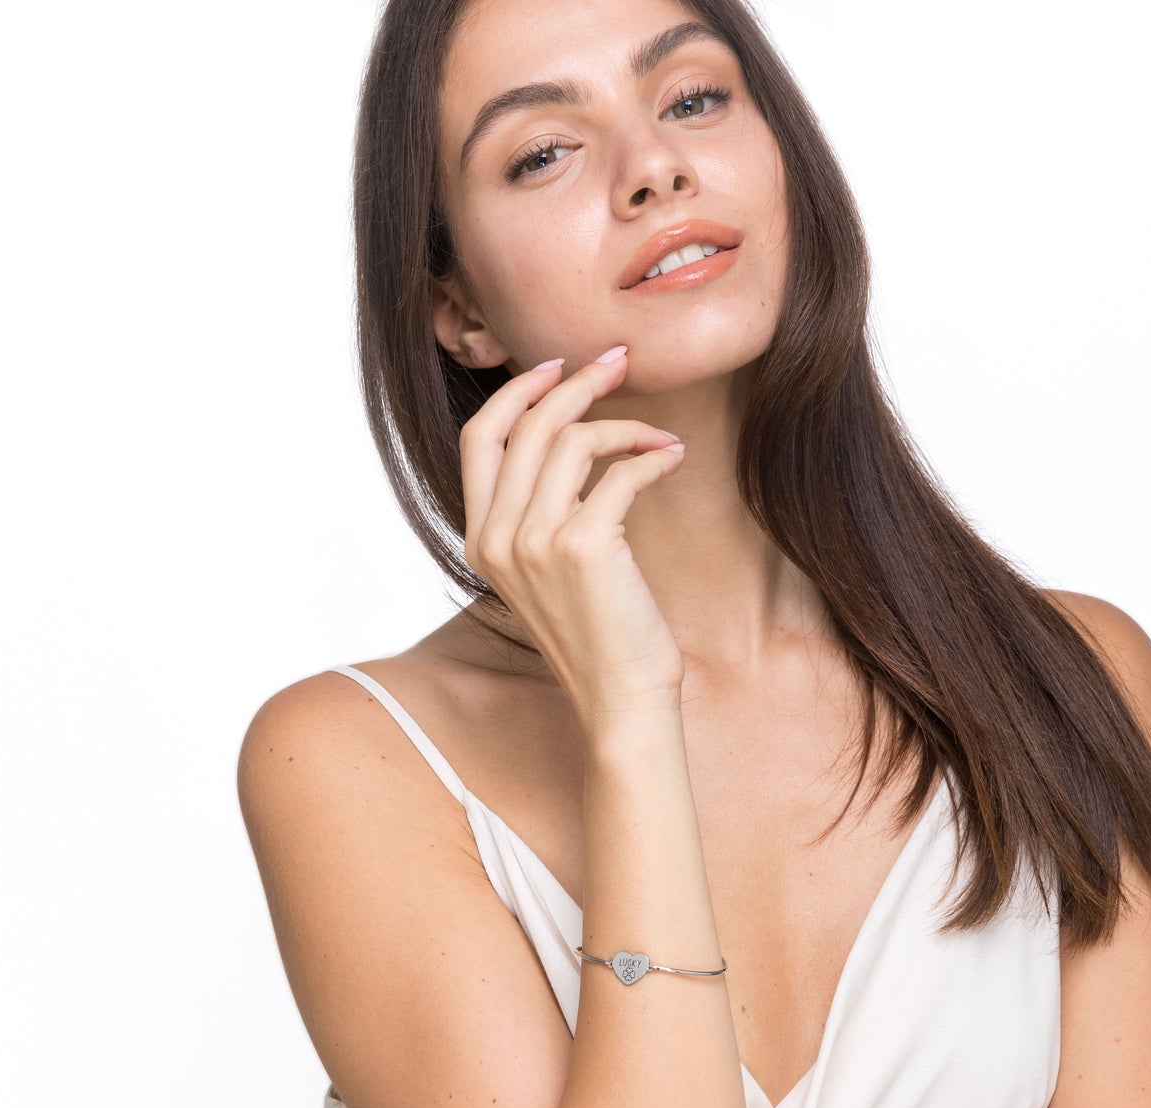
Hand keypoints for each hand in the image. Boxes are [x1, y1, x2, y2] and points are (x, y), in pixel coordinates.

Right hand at [460, 346, 687, 725]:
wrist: (621, 700)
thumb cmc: (600, 638)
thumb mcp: (551, 573)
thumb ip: (541, 517)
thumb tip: (572, 443)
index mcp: (479, 542)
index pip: (478, 439)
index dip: (516, 393)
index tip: (557, 366)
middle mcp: (496, 540)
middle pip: (525, 425)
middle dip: (576, 383)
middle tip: (620, 364)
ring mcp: (533, 543)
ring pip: (571, 440)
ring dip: (625, 424)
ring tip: (661, 437)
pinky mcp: (582, 548)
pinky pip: (618, 473)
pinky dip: (651, 456)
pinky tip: (672, 459)